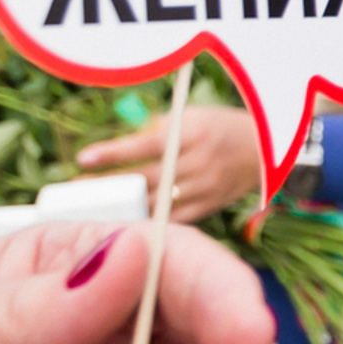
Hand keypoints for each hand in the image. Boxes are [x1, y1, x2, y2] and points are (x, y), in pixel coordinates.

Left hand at [78, 111, 263, 224]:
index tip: (82, 158)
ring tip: (92, 210)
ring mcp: (204, 187)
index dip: (113, 153)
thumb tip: (116, 147)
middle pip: (143, 179)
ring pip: (153, 203)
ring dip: (121, 208)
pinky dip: (147, 223)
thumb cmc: (220, 128)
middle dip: (107, 186)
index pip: (145, 145)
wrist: (266, 149)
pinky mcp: (208, 208)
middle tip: (75, 189)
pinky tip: (125, 224)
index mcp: (193, 133)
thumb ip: (155, 131)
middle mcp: (198, 161)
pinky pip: (171, 221)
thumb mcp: (192, 118)